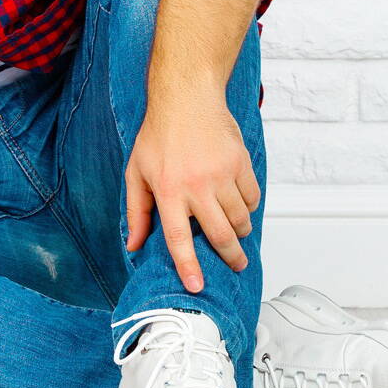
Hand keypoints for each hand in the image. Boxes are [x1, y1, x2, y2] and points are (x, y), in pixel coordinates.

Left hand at [124, 97, 260, 293]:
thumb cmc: (158, 137)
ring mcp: (222, 175)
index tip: (197, 286)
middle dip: (232, 257)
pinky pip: (253, 198)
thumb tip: (134, 245)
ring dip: (240, 231)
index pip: (179, 237)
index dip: (188, 265)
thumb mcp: (136, 173)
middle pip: (221, 235)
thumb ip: (136, 212)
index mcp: (167, 191)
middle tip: (236, 265)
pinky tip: (239, 204)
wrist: (186, 100)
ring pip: (240, 219)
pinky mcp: (241, 164)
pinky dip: (249, 207)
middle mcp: (196, 186)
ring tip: (234, 232)